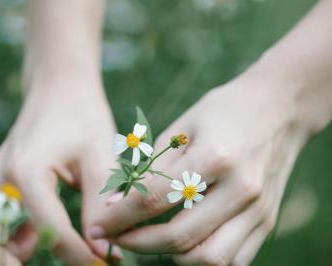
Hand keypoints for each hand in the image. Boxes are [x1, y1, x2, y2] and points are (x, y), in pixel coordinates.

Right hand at [0, 81, 120, 265]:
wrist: (59, 86)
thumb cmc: (82, 114)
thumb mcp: (98, 156)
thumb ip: (100, 203)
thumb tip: (104, 249)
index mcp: (27, 173)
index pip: (51, 231)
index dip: (79, 255)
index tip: (103, 264)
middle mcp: (0, 180)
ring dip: (12, 257)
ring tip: (52, 258)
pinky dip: (11, 240)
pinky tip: (37, 242)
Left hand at [90, 76, 310, 265]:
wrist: (280, 108)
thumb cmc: (224, 111)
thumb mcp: (182, 128)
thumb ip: (151, 169)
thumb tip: (116, 204)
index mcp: (214, 156)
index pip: (154, 200)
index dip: (118, 218)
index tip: (97, 226)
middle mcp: (240, 188)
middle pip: (180, 237)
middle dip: (137, 244)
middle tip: (117, 237)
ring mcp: (258, 209)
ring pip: (209, 259)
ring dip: (171, 257)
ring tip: (149, 241)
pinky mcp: (268, 221)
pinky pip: (233, 260)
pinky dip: (202, 259)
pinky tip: (183, 244)